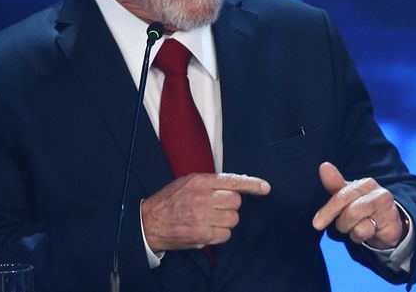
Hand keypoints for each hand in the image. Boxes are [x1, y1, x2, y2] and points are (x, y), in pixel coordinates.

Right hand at [142, 173, 270, 251]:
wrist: (150, 222)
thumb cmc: (171, 201)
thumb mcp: (188, 182)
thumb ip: (211, 183)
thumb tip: (235, 186)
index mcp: (200, 181)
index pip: (233, 180)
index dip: (252, 184)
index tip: (266, 188)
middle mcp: (203, 197)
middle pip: (235, 202)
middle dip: (230, 206)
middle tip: (218, 209)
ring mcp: (203, 216)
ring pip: (232, 219)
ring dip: (225, 221)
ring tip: (209, 220)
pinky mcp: (202, 234)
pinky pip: (225, 235)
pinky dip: (220, 234)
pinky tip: (207, 230)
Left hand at [312, 162, 402, 249]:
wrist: (386, 224)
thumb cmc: (362, 207)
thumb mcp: (347, 196)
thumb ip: (334, 183)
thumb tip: (324, 166)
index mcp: (366, 184)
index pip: (342, 196)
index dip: (328, 211)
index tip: (316, 224)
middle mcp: (379, 194)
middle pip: (350, 212)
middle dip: (342, 222)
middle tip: (342, 225)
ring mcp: (388, 210)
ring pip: (360, 226)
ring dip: (352, 230)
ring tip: (357, 226)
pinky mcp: (393, 226)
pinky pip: (370, 235)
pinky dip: (363, 236)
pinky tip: (368, 231)